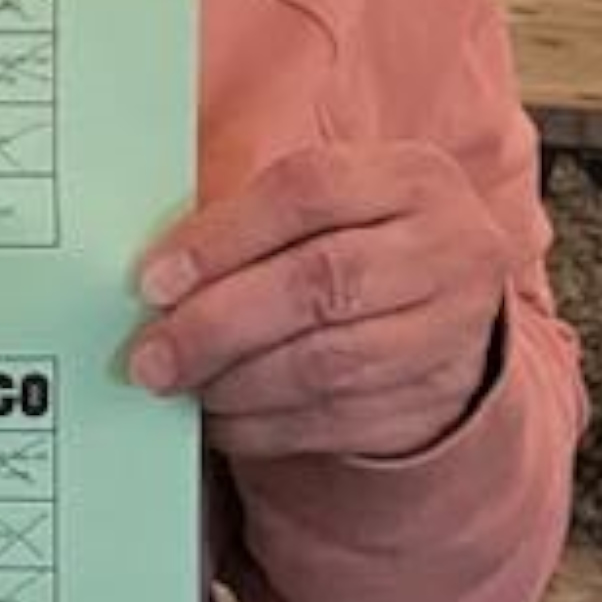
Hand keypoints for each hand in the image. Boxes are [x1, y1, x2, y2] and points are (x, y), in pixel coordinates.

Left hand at [126, 142, 508, 460]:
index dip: (221, 237)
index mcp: (411, 177)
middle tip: (152, 355)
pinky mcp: (435, 397)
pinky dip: (265, 424)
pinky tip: (220, 417)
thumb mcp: (326, 195)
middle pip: (319, 285)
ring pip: (328, 363)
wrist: (450, 297)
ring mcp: (450, 330)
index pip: (306, 192)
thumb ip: (247, 213)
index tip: (152, 281)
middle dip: (218, 326)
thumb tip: (152, 270)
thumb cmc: (355, 232)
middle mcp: (446, 248)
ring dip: (235, 382)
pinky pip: (337, 420)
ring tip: (178, 385)